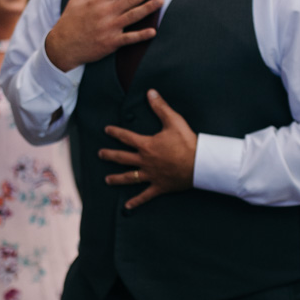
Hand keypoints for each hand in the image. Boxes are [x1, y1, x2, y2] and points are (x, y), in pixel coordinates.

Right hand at [44, 0, 164, 73]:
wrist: (62, 46)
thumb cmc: (69, 22)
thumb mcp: (76, 0)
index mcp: (98, 0)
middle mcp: (106, 12)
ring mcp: (109, 28)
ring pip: (133, 15)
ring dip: (148, 7)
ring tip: (162, 0)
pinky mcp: (110, 43)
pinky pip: (129, 38)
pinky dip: (141, 35)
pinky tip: (153, 31)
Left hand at [99, 89, 195, 209]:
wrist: (199, 164)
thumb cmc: (187, 142)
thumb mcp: (174, 121)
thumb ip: (160, 107)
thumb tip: (150, 92)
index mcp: (146, 145)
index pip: (126, 137)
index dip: (115, 132)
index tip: (106, 130)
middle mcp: (145, 161)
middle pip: (122, 158)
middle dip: (109, 155)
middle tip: (100, 154)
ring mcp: (150, 175)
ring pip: (129, 178)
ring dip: (117, 179)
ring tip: (107, 180)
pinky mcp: (159, 186)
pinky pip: (145, 195)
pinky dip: (136, 202)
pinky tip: (127, 207)